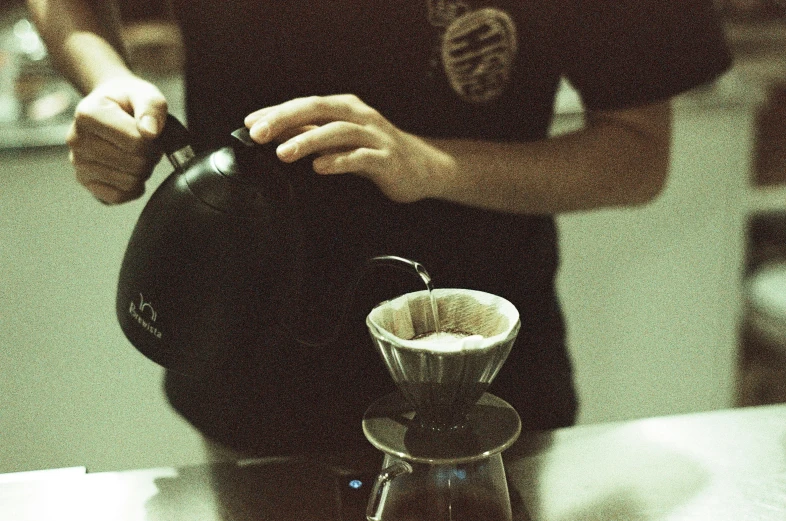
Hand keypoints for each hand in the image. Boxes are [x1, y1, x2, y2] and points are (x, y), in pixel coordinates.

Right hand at [67, 76, 167, 203]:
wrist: (111, 106)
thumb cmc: (128, 101)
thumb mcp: (146, 94)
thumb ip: (152, 108)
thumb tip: (150, 132)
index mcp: (87, 114)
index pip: (137, 143)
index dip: (154, 140)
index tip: (149, 131)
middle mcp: (76, 140)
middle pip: (135, 164)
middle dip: (150, 156)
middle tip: (145, 143)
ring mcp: (78, 164)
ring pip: (130, 182)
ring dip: (143, 170)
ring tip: (135, 153)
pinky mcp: (86, 182)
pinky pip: (119, 197)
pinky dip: (132, 187)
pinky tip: (129, 169)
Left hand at [244, 95, 451, 202]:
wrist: (422, 167)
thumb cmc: (375, 152)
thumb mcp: (341, 140)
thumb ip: (311, 135)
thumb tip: (276, 133)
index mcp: (345, 107)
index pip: (305, 104)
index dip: (276, 112)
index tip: (250, 123)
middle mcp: (359, 116)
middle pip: (318, 109)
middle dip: (285, 119)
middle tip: (260, 134)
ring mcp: (374, 136)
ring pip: (337, 131)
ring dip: (308, 141)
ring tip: (283, 153)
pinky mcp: (386, 159)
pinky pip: (360, 158)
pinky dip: (339, 161)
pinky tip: (320, 167)